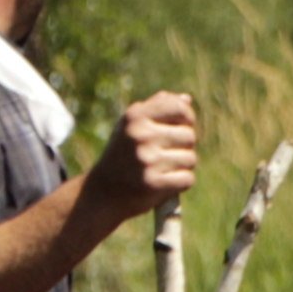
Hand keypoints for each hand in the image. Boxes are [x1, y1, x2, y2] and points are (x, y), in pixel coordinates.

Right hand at [87, 92, 199, 227]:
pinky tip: (163, 183)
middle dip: (183, 147)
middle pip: (189, 136)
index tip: (181, 127)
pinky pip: (187, 179)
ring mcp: (147, 160)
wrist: (102, 192)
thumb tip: (185, 99)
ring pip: (190, 159)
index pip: (180, 108)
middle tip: (163, 155)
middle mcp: (140, 135)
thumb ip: (157, 110)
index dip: (187, 118)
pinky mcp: (153, 183)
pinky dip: (180, 183)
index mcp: (135, 117)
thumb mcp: (131, 126)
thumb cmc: (122, 155)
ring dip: (182, 166)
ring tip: (161, 169)